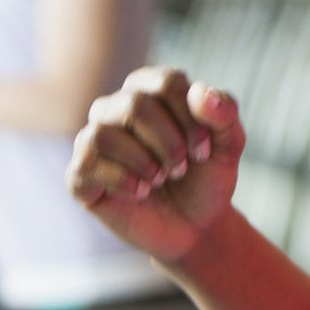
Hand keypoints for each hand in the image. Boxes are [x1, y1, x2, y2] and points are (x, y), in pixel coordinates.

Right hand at [66, 68, 243, 264]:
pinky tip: (142, 192)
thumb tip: (200, 93)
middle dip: (168, 142)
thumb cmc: (206, 177)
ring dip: (143, 161)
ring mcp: (93, 140)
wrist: (194, 227)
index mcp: (149, 89)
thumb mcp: (228, 146)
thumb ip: (224, 114)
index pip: (165, 83)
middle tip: (182, 168)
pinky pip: (87, 166)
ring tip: (161, 179)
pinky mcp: (82, 175)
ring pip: (103, 134)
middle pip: (134, 105)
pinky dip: (122, 180)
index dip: (190, 118)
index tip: (203, 150)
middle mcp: (115, 108)